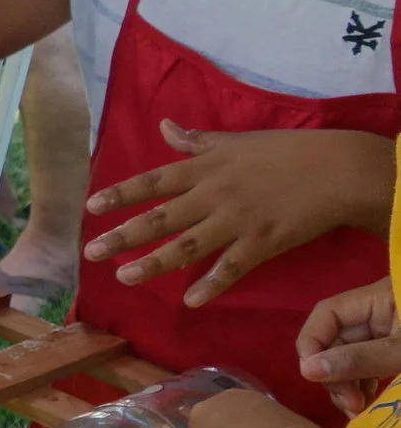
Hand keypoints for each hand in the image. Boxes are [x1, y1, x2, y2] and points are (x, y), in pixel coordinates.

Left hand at [83, 123, 395, 305]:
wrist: (337, 169)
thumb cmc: (286, 152)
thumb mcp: (235, 140)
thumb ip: (196, 141)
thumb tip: (163, 126)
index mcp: (206, 168)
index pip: (153, 181)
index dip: (121, 194)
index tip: (90, 206)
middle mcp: (214, 194)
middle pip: (161, 217)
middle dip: (123, 235)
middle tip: (90, 251)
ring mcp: (237, 220)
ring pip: (188, 245)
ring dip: (154, 263)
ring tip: (124, 276)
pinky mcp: (263, 242)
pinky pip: (232, 267)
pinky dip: (212, 284)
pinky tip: (191, 301)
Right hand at [300, 278, 400, 417]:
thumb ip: (360, 359)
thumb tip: (306, 371)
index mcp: (376, 299)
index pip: (326, 315)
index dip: (313, 345)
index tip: (318, 378)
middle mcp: (375, 313)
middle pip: (335, 340)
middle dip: (334, 374)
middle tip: (351, 405)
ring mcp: (386, 332)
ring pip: (348, 356)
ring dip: (347, 385)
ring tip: (358, 410)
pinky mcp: (395, 350)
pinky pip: (367, 365)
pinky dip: (363, 384)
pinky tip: (366, 403)